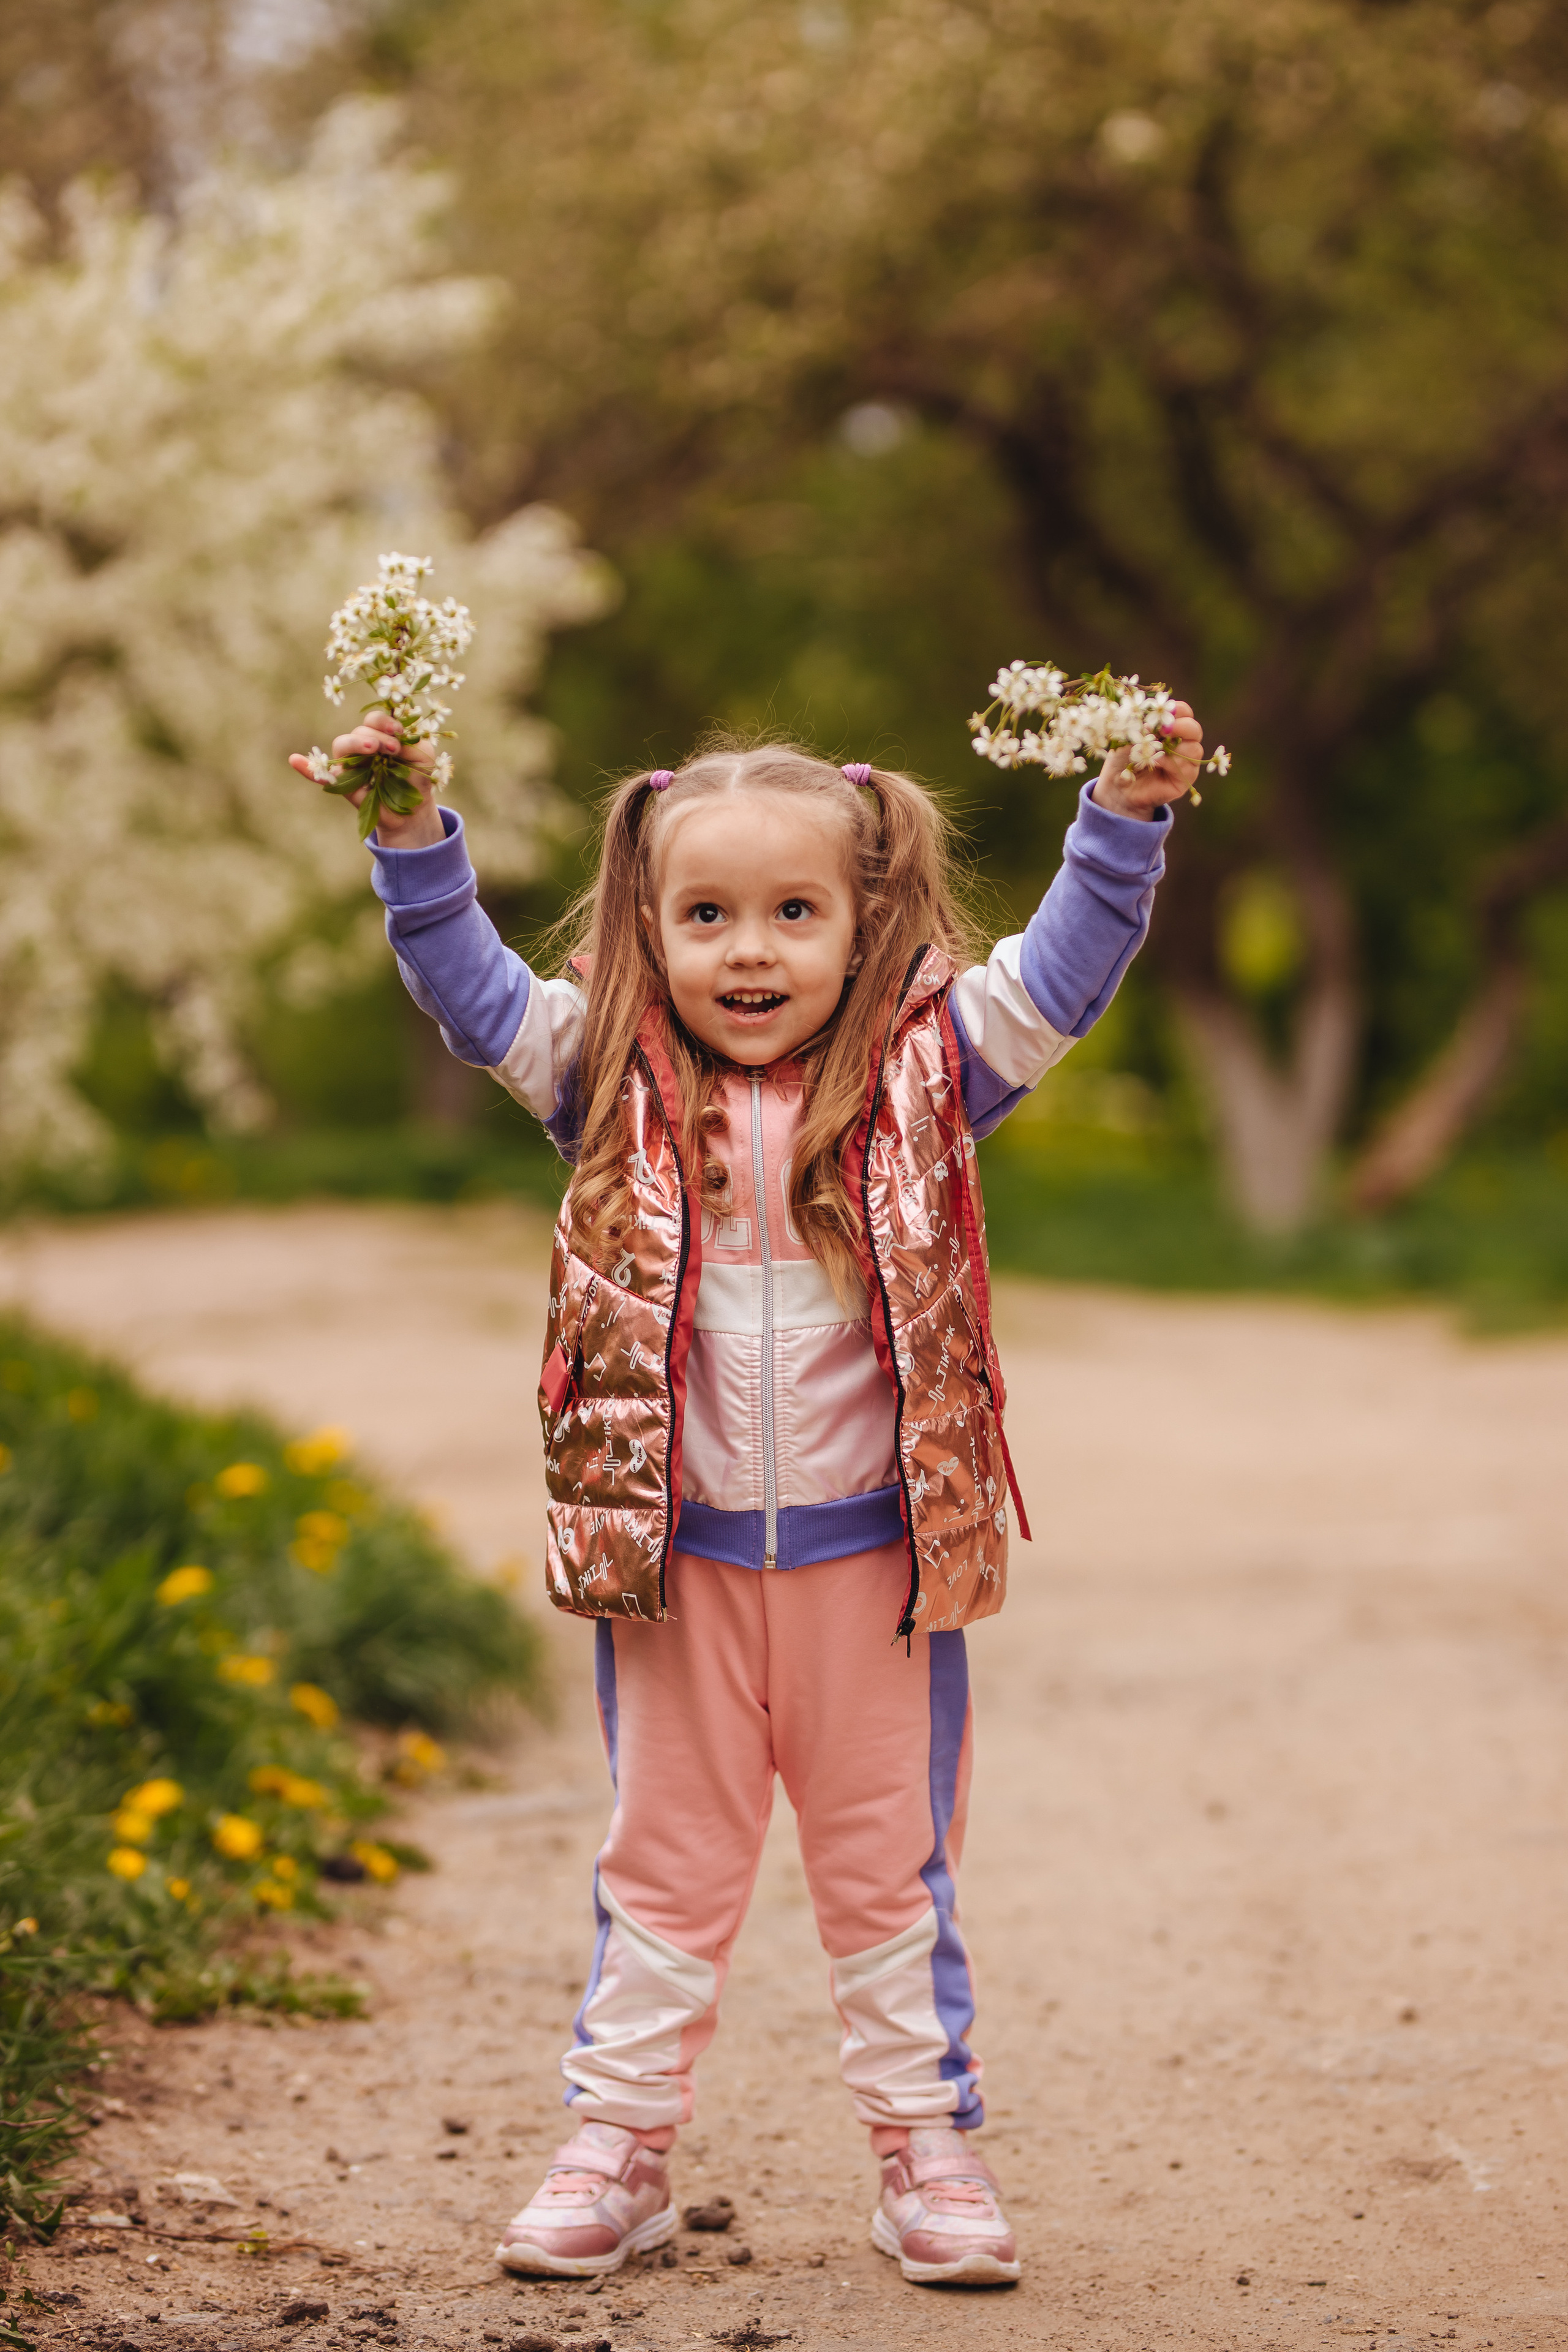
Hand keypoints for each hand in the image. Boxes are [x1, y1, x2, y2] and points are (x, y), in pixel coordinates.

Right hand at [288, 717, 445, 846]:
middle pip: (358, 731)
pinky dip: (307, 769)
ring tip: (373, 750)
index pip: (373, 720)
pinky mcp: (343, 785)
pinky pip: (319, 775)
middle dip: (376, 735)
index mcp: (380, 735)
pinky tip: (294, 760)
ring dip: (356, 743)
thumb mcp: (424, 756)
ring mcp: (351, 765)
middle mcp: (363, 747)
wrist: (415, 810)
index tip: (399, 732)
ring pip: (341, 745)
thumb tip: (398, 733)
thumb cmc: (419, 777)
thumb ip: (412, 741)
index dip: (384, 721)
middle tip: (393, 749)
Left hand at [1092, 701, 1204, 820]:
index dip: (1177, 710)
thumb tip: (1152, 722)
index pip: (1184, 713)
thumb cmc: (1123, 758)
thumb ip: (1143, 725)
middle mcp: (1183, 744)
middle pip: (1195, 730)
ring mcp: (1185, 763)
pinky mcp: (1184, 780)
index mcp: (1172, 728)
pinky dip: (1171, 762)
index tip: (1159, 713)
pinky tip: (1155, 762)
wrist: (1117, 787)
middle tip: (1162, 730)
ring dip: (1174, 746)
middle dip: (1181, 727)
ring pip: (1194, 749)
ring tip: (1154, 749)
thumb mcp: (1129, 737)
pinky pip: (1187, 768)